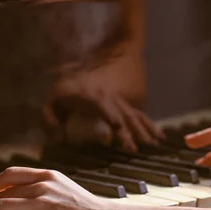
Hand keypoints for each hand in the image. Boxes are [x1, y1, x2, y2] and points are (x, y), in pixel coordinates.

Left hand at [43, 65, 163, 151]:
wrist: (95, 59)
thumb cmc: (69, 84)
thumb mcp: (53, 96)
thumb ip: (50, 117)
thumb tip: (58, 140)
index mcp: (93, 98)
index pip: (105, 108)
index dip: (111, 116)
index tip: (118, 127)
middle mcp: (111, 100)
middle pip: (123, 116)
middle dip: (129, 132)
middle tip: (134, 150)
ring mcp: (121, 101)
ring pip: (135, 117)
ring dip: (144, 131)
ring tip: (153, 145)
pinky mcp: (127, 104)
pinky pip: (141, 115)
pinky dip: (151, 126)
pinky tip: (160, 137)